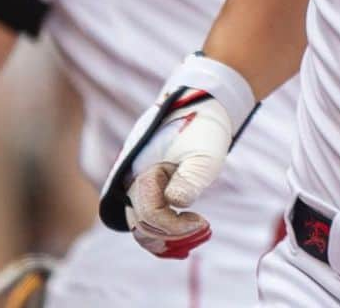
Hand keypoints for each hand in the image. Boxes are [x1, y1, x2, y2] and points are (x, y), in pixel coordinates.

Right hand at [99, 55, 257, 257]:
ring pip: (144, 222)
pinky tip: (187, 233)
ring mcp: (140, 179)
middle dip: (171, 238)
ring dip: (168, 236)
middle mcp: (133, 178)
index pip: (149, 216)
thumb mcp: (204, 156)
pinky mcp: (151, 180)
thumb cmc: (206, 127)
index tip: (204, 224)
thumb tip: (175, 205)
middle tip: (204, 234)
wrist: (206, 101)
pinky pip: (151, 210)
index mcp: (141, 171)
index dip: (174, 228)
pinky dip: (166, 226)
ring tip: (198, 238)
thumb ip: (188, 180)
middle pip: (142, 225)